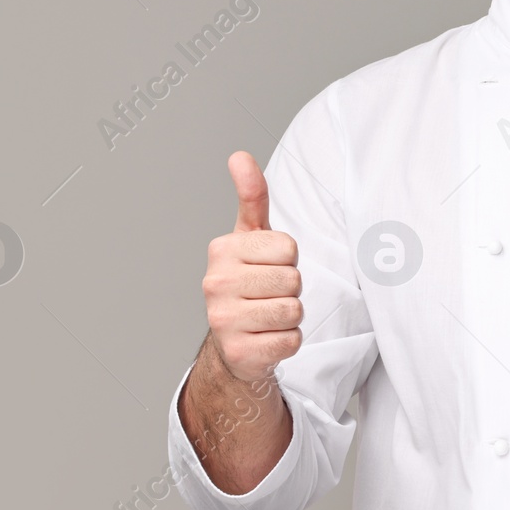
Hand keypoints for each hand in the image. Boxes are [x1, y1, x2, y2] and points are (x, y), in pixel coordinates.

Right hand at [202, 151, 303, 384]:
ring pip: (294, 310)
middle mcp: (215, 284)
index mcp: (221, 250)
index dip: (287, 259)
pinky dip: (287, 341)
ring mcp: (224, 321)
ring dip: (290, 316)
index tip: (267, 267)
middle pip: (293, 280)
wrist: (233, 343)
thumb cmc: (248, 281)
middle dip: (290, 289)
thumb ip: (251, 196)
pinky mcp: (241, 354)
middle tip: (268, 295)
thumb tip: (240, 156)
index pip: (288, 247)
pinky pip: (291, 340)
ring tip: (267, 316)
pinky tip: (266, 338)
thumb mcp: (250, 237)